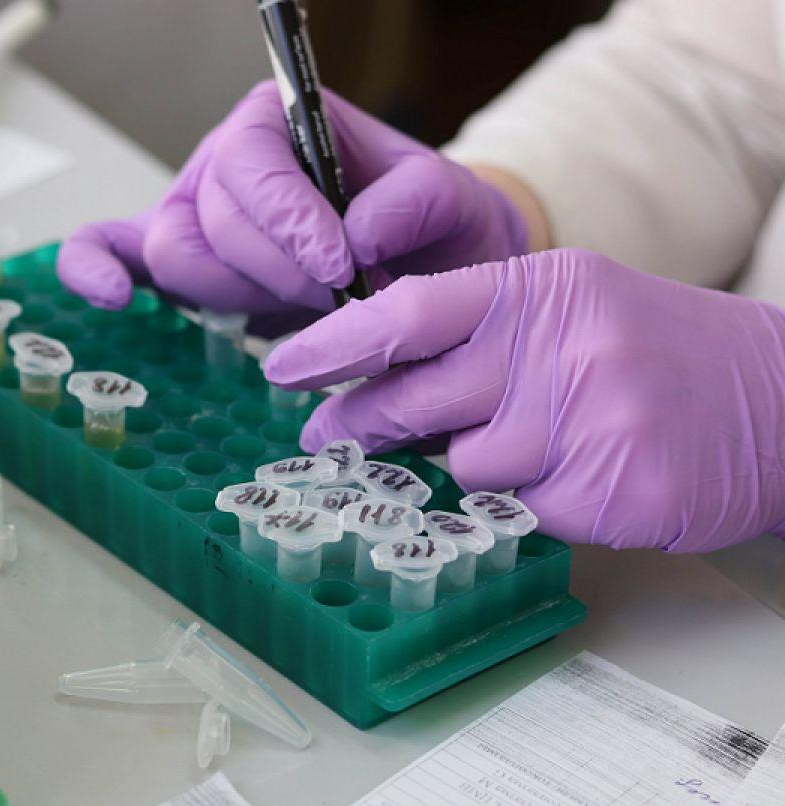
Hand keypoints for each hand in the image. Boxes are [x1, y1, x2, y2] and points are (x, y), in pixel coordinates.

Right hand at [57, 81, 527, 318]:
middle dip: (277, 270)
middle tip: (339, 294)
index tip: (341, 264)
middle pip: (210, 218)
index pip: (249, 162)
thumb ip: (414, 200)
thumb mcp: (448, 200)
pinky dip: (95, 269)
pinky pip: (110, 251)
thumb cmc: (428, 227)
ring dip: (242, 294)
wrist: (425, 271)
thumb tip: (355, 234)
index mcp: (276, 123)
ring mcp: (194, 214)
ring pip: (177, 257)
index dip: (288, 217)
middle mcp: (224, 164)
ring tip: (304, 305)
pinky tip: (114, 298)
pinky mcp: (179, 265)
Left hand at [264, 249, 784, 551]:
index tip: (283, 365)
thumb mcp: (571, 309)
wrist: (782, 400)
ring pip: (468, 465)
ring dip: (479, 464)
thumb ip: (479, 338)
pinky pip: (523, 509)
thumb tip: (380, 382)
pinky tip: (581, 474)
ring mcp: (590, 422)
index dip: (335, 342)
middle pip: (417, 397)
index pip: (409, 311)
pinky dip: (534, 499)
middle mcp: (560, 349)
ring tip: (539, 443)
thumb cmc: (658, 351)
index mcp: (541, 290)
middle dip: (361, 421)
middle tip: (326, 436)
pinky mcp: (613, 490)